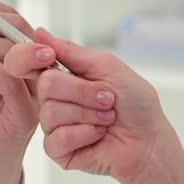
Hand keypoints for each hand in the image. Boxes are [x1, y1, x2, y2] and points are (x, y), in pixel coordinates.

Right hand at [5, 28, 183, 183]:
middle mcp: (56, 99)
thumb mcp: (106, 66)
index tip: (50, 58)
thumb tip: (40, 32)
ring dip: (88, 115)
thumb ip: (71, 51)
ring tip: (106, 119)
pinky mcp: (58, 150)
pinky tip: (98, 136)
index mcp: (65, 76)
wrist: (149, 142)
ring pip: (50, 112)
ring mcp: (55, 125)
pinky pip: (56, 139)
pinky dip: (84, 134)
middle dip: (83, 92)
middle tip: (107, 99)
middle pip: (46, 85)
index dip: (35, 58)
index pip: (34, 62)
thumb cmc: (136, 105)